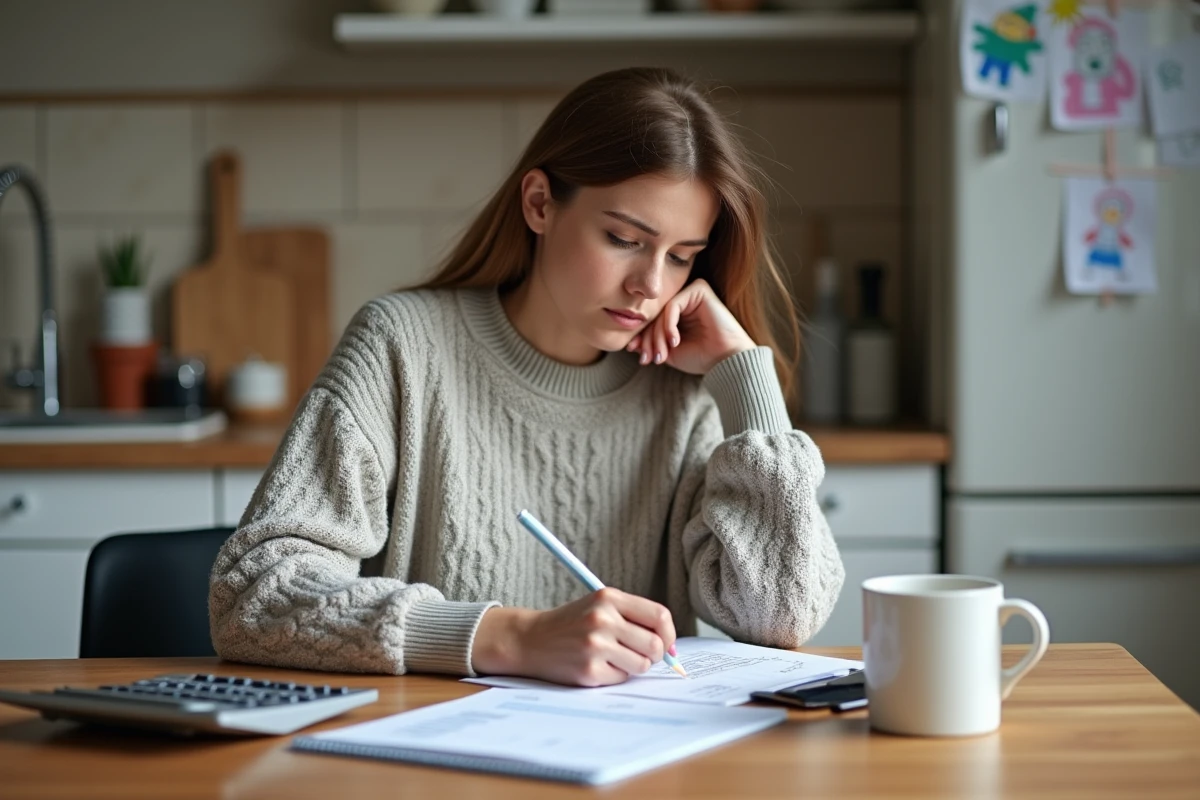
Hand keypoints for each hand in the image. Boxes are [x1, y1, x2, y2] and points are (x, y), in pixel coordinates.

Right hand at [471, 588, 676, 686]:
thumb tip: (672, 648)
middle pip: (655, 644)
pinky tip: (598, 666)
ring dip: (634, 666)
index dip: (669, 633)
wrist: (532, 639)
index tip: (667, 643)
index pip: (659, 616)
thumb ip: (635, 618)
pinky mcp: (589, 670)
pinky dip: (616, 675)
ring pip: (642, 664)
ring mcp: (595, 645)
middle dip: (655, 654)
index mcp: (609, 597)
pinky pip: (622, 678)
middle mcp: (602, 619)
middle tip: (641, 654)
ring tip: (615, 658)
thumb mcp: (601, 606)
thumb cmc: (572, 624)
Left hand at [625, 279, 756, 374]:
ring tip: (661, 355)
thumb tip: (630, 342)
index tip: (638, 355)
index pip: (652, 321)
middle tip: (647, 358)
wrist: (727, 360)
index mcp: (679, 313)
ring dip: (657, 336)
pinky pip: (672, 306)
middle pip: (655, 315)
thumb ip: (652, 343)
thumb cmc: (702, 357)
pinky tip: (674, 341)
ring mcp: (691, 293)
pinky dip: (669, 325)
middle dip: (648, 339)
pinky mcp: (699, 289)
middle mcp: (685, 300)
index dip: (643, 338)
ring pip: (662, 311)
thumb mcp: (669, 352)